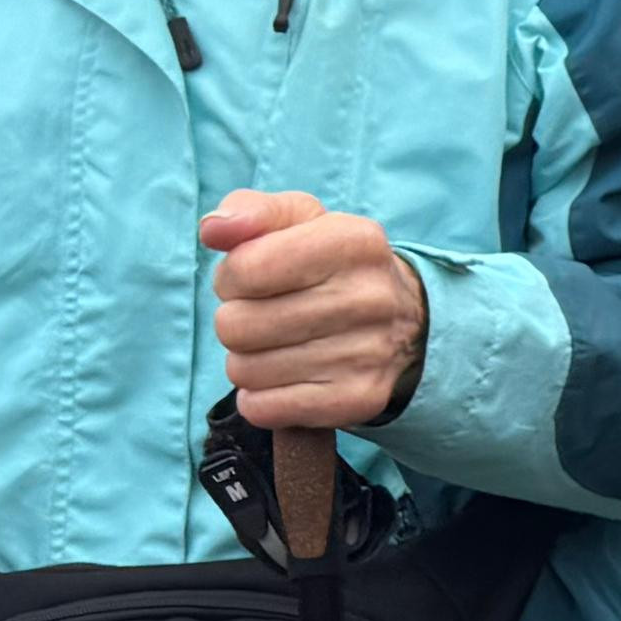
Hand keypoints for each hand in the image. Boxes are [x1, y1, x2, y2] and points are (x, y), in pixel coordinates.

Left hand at [201, 191, 430, 432]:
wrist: (407, 320)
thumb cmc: (332, 265)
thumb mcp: (300, 222)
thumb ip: (250, 211)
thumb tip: (214, 229)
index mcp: (354, 241)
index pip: (243, 270)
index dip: (231, 277)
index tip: (254, 279)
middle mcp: (369, 297)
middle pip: (235, 326)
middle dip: (238, 321)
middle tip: (268, 315)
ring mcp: (367, 353)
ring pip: (245, 371)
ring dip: (249, 360)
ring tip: (279, 346)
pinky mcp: (359, 399)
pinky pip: (264, 409)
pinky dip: (262, 398)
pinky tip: (287, 377)